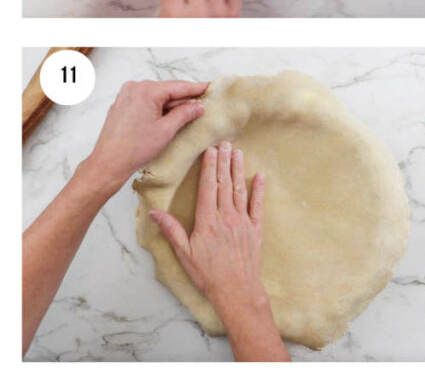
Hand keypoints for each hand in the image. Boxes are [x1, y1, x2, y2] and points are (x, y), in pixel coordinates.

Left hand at [81, 80, 207, 194]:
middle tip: (202, 103)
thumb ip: (184, 114)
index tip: (210, 87)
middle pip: (167, 90)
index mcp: (146, 91)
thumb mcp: (166, 130)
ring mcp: (126, 96)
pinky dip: (157, 107)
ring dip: (170, 104)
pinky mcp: (122, 105)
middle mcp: (134, 88)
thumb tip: (197, 106)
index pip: (178, 86)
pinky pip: (145, 101)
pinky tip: (167, 117)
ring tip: (187, 113)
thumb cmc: (134, 148)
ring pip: (156, 96)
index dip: (196, 88)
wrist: (108, 163)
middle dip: (183, 98)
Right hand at [149, 142, 267, 312]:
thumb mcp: (183, 253)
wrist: (236, 290)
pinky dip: (259, 190)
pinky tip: (260, 176)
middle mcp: (226, 217)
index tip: (210, 151)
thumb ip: (171, 230)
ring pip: (240, 190)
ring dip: (239, 170)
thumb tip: (154, 212)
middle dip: (224, 162)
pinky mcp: (256, 229)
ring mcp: (243, 222)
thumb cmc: (207, 274)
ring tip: (238, 153)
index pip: (207, 188)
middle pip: (224, 184)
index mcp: (207, 221)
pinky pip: (257, 205)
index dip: (209, 168)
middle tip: (225, 143)